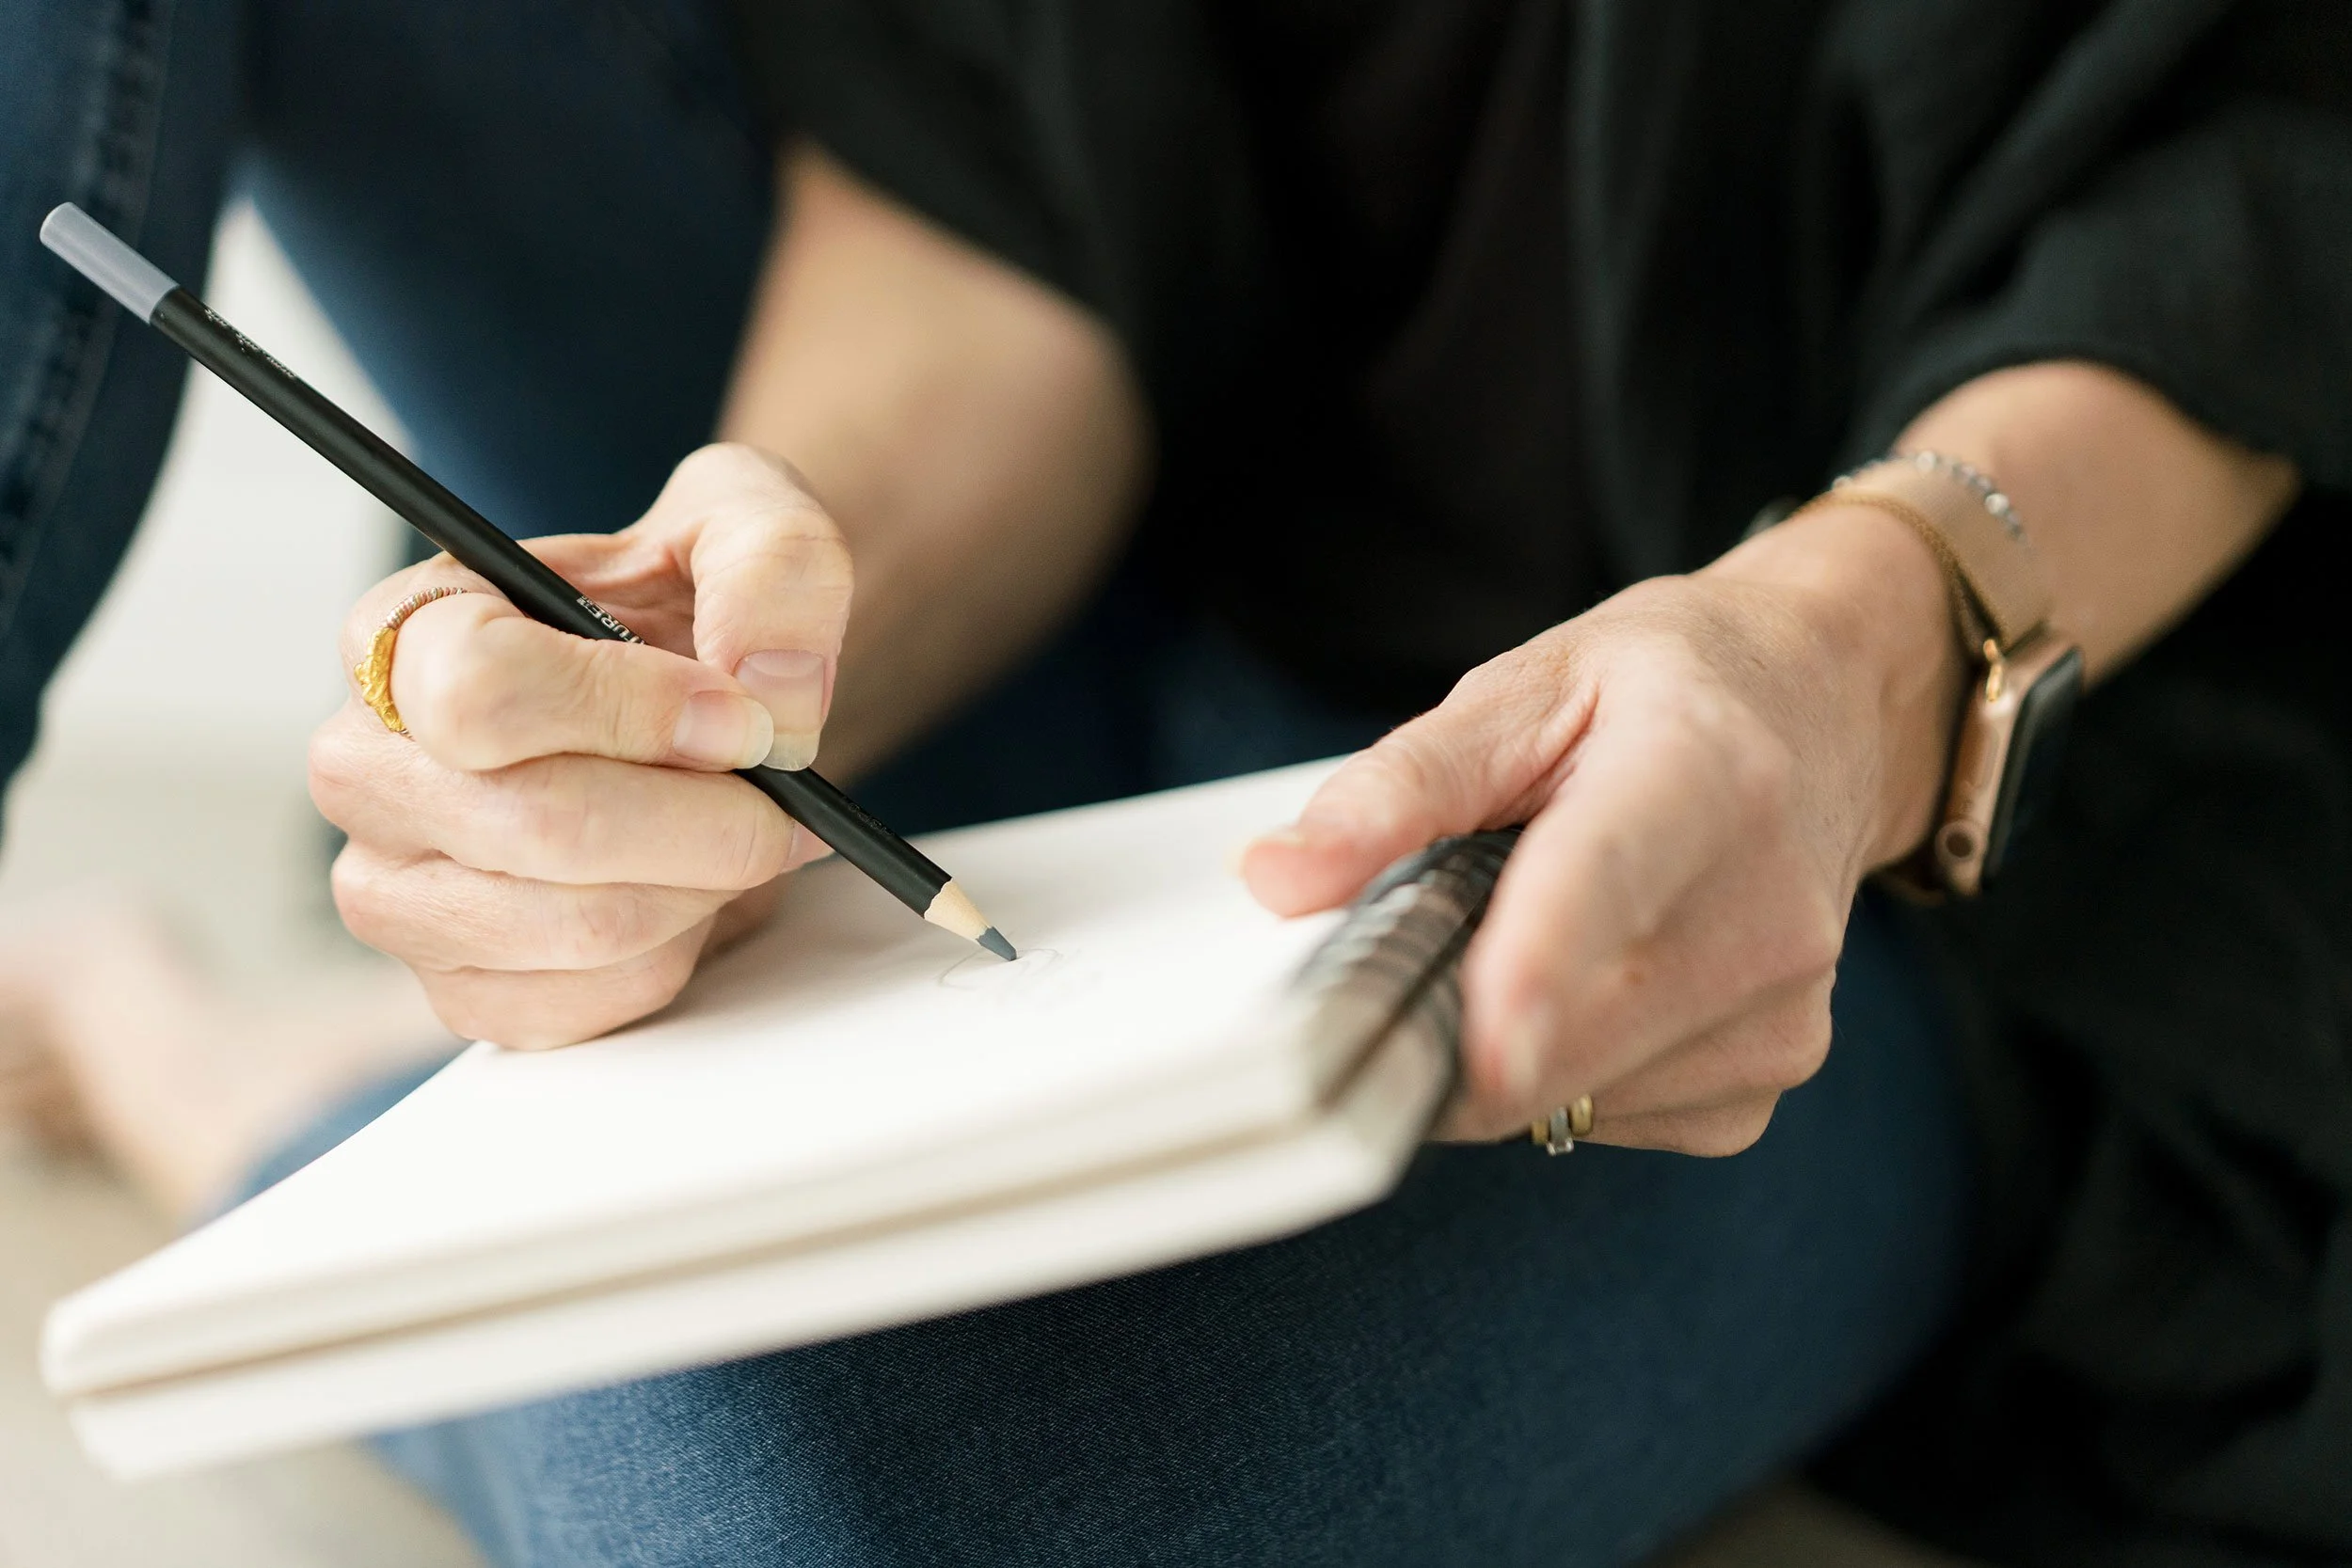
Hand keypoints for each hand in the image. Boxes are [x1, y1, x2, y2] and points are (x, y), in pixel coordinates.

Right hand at [311, 444, 850, 1048]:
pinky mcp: (459, 988)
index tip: (741, 719)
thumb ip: (773, 568)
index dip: (635, 713)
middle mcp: (368, 765)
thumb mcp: (753, 530)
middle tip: (780, 799)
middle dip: (703, 819)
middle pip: (536, 824)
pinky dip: (678, 953)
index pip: (482, 690)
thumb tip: (771, 690)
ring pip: (576, 926)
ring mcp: (397, 891)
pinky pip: (588, 1003)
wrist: (707, 713)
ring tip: (737, 834)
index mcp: (405, 632)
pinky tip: (688, 891)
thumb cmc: (698, 609)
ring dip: (702, 887)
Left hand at [1242, 507, 1966, 1152]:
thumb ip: (1401, 784)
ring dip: (1505, 1040)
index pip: (1608, 883)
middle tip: (1424, 936)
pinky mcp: (1768, 1082)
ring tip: (1536, 928)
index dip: (1536, 967)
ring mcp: (1782, 1011)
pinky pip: (1610, 1119)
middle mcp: (1767, 909)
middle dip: (1448, 1017)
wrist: (1820, 712)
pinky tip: (1591, 981)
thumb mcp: (1525, 687)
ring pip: (1569, 1092)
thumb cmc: (1663, 692)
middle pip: (1569, 1030)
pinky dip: (1564, 1068)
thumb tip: (1278, 877)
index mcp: (1701, 774)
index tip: (1480, 1041)